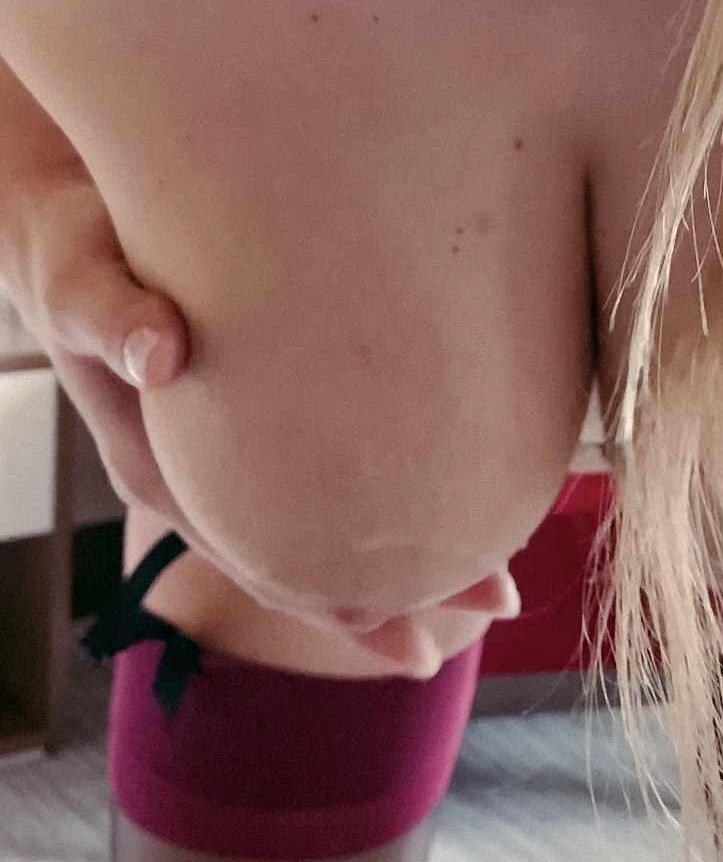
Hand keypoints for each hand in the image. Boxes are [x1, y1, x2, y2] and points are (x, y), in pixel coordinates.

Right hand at [1, 156, 525, 675]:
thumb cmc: (77, 249)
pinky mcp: (273, 394)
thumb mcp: (79, 277)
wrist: (77, 223)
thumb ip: (110, 315)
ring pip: (335, 511)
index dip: (337, 603)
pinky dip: (403, 468)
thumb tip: (159, 354)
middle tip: (504, 599)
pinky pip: (341, 451)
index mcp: (166, 467)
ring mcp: (242, 440)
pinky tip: (474, 453)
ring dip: (416, 538)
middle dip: (405, 590)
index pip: (260, 560)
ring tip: (508, 560)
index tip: (416, 638)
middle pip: (313, 555)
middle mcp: (210, 471)